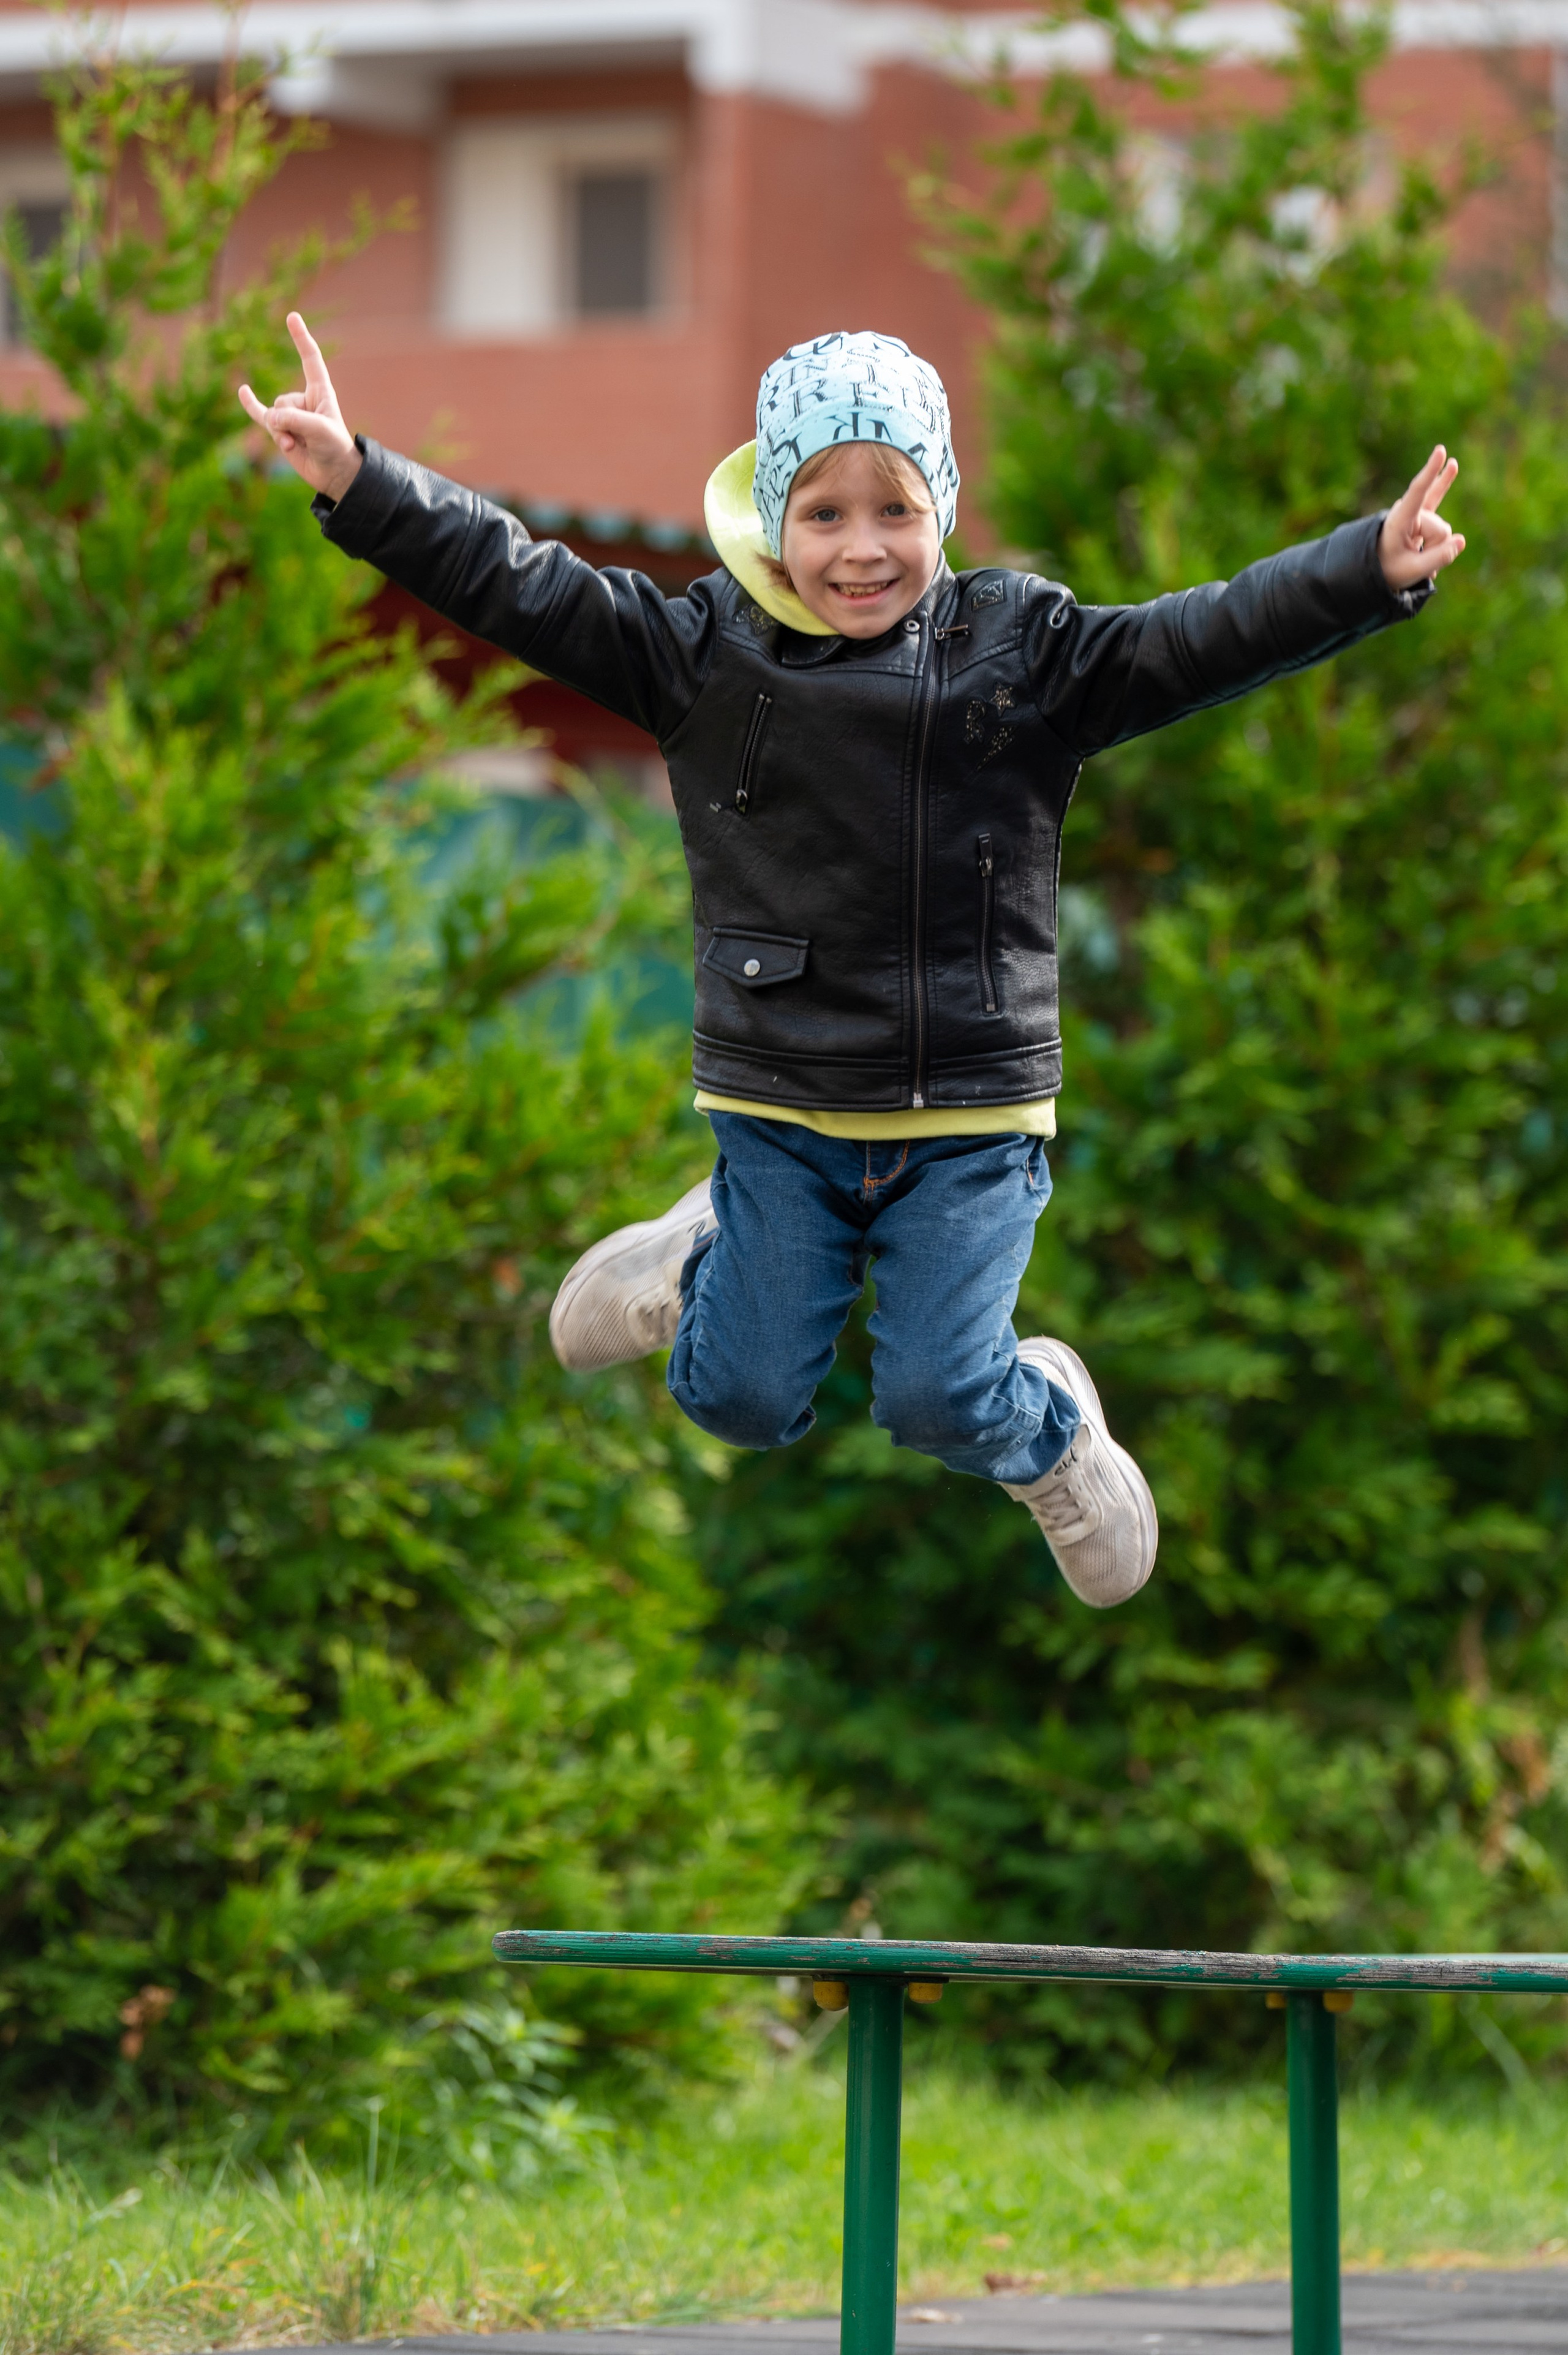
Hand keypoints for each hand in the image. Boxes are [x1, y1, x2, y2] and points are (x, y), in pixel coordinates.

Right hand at [238, 312, 361, 502]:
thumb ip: (292, 419)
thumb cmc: (335, 448)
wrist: (334, 475)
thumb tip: (269, 419)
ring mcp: (291, 414)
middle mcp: (304, 400)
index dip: (301, 338)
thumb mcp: (318, 430)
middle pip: (283, 401)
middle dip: (290, 422)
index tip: (292, 317)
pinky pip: (260, 415)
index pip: (310, 359)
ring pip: (272, 415)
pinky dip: (251, 406)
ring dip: (282, 434)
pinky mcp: (280, 430)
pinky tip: (243, 391)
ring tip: (298, 446)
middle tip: (309, 439)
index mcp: (320, 392)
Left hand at [1379, 446, 1464, 589]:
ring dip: (1435, 548)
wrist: (1376, 569)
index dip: (1431, 473)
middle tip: (1412, 559)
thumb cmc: (1388, 569)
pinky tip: (1452, 464)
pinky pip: (1437, 495)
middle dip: (1435, 549)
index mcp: (1399, 521)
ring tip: (1415, 555)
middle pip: (1440, 529)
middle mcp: (1408, 511)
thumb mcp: (1412, 571)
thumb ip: (1438, 558)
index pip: (1418, 493)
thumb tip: (1461, 541)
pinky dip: (1444, 481)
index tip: (1441, 451)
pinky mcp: (1422, 514)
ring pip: (1444, 531)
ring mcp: (1415, 511)